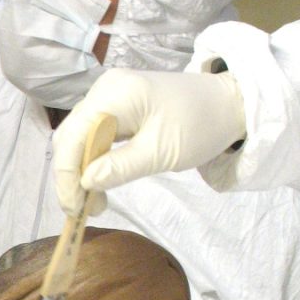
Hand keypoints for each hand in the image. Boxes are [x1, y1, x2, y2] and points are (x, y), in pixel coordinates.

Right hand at [52, 68, 245, 214]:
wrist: (231, 103)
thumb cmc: (201, 125)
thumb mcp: (162, 152)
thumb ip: (120, 167)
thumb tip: (85, 183)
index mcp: (113, 94)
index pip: (73, 136)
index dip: (67, 174)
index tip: (74, 208)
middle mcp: (103, 90)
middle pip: (70, 136)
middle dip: (71, 175)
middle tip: (84, 210)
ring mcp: (108, 97)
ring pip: (78, 137)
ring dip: (80, 171)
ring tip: (94, 201)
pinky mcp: (115, 107)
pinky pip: (92, 135)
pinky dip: (92, 160)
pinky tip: (100, 181)